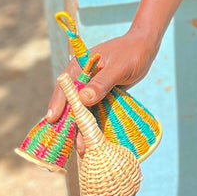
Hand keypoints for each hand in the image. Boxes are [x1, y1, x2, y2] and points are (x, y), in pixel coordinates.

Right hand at [46, 28, 159, 151]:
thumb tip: (83, 99)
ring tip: (81, 147)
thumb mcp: (118, 67)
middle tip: (64, 142)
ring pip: (82, 110)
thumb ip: (101, 82)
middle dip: (68, 121)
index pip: (66, 86)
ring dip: (81, 127)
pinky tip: (92, 139)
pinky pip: (94, 111)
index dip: (58, 103)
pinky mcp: (101, 96)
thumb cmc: (131, 53)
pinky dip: (92, 124)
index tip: (52, 119)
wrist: (144, 48)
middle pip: (70, 101)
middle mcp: (82, 78)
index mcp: (80, 66)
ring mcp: (91, 88)